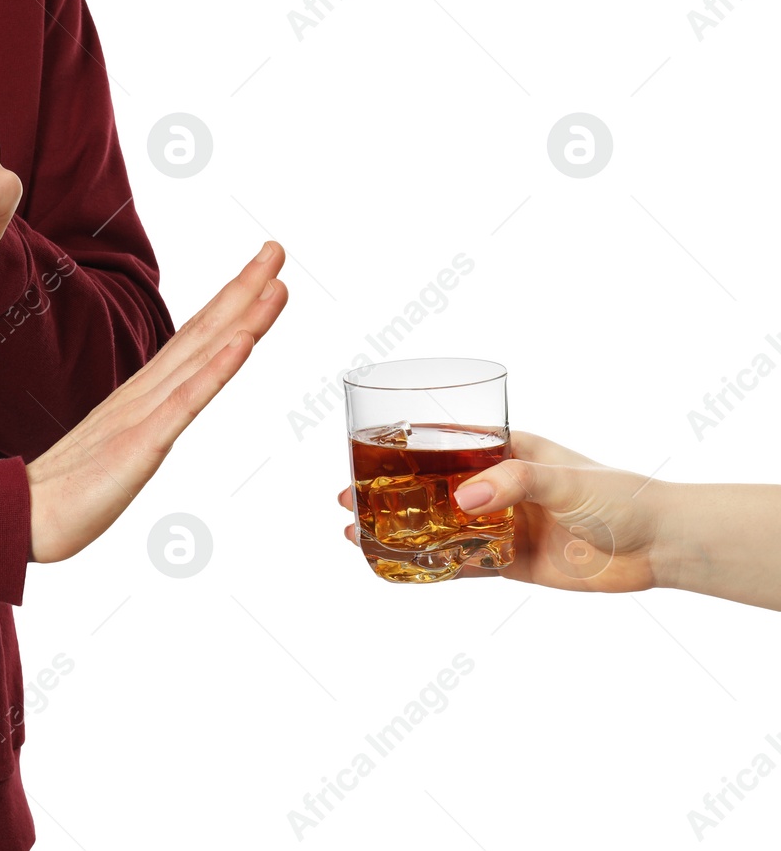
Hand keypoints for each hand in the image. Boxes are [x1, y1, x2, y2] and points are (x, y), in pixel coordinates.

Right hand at [27, 242, 287, 562]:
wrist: (21, 519)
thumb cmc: (64, 493)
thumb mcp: (113, 451)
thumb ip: (135, 428)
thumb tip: (156, 418)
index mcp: (139, 396)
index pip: (192, 340)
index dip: (227, 303)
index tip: (260, 272)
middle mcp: (143, 394)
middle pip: (202, 333)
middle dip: (243, 289)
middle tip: (276, 249)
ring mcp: (142, 415)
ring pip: (201, 356)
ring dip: (242, 317)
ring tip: (274, 282)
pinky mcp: (141, 444)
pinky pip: (186, 402)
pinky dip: (217, 369)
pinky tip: (243, 343)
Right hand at [336, 431, 662, 590]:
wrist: (659, 546)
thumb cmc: (620, 495)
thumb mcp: (565, 479)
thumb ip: (514, 484)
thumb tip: (463, 499)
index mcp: (509, 450)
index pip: (446, 441)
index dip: (403, 445)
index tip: (363, 447)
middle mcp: (499, 485)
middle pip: (430, 485)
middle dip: (386, 490)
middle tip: (347, 496)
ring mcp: (502, 524)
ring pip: (437, 525)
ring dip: (399, 528)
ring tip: (357, 531)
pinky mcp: (510, 562)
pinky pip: (460, 564)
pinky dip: (428, 566)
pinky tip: (397, 566)